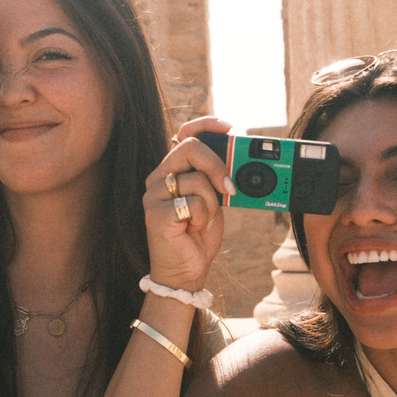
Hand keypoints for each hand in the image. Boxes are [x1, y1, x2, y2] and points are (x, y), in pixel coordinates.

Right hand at [143, 117, 236, 292]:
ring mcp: (154, 195)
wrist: (185, 271)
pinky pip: (192, 203)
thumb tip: (242, 159)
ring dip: (211, 204)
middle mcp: (159, 177)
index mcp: (173, 169)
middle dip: (218, 164)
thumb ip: (220, 179)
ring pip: (196, 180)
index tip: (229, 128)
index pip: (184, 134)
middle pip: (190, 147)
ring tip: (201, 220)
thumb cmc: (199, 235)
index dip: (206, 125)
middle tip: (230, 187)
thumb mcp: (215, 200)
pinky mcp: (155, 214)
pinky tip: (192, 229)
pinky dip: (202, 218)